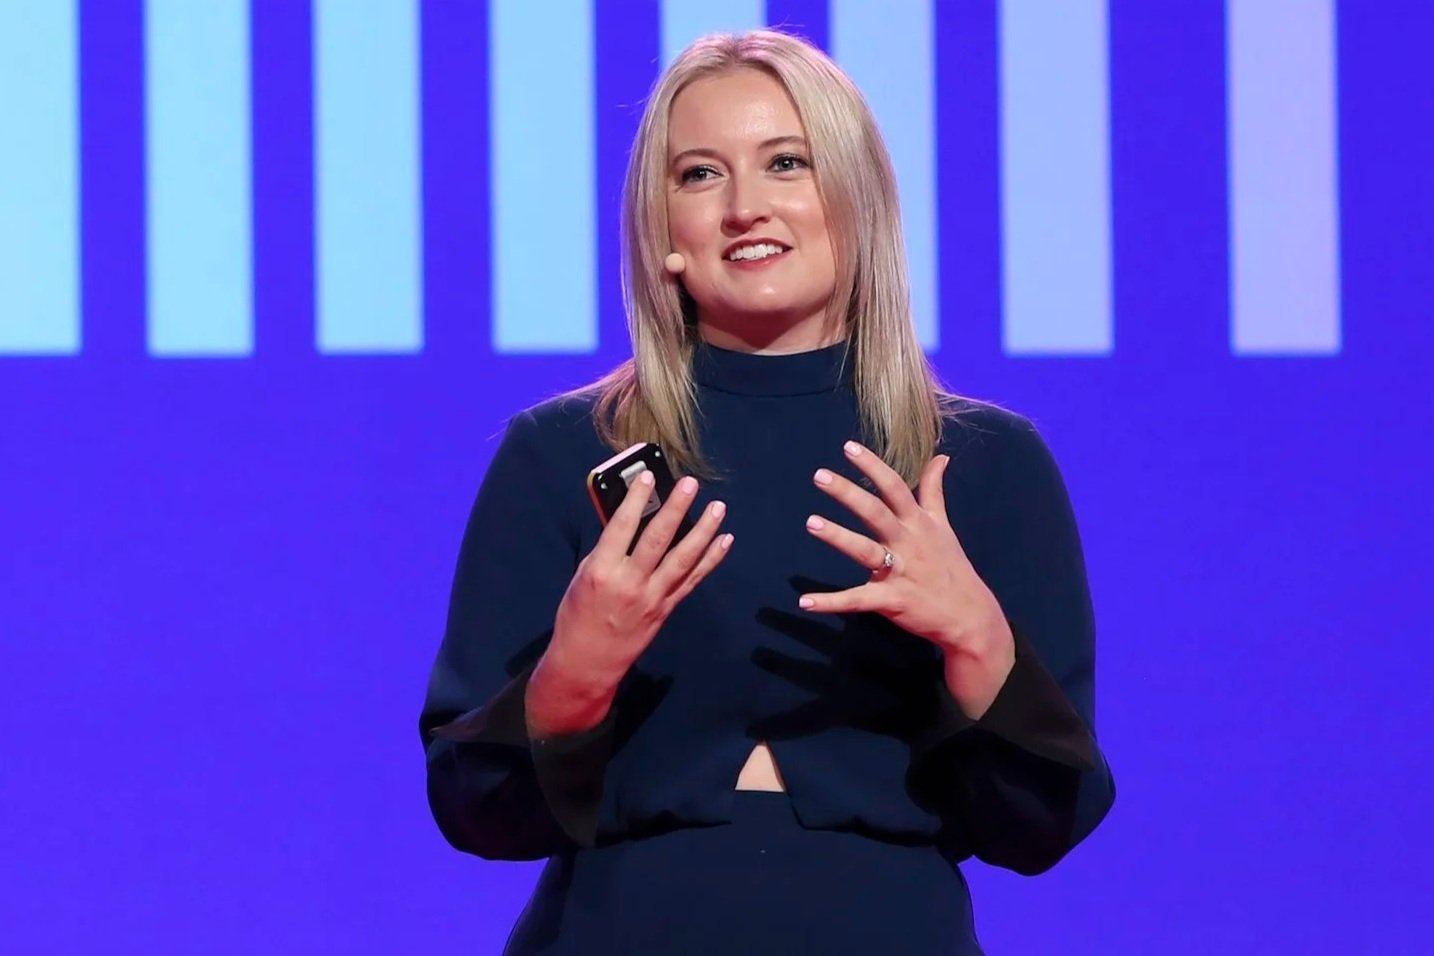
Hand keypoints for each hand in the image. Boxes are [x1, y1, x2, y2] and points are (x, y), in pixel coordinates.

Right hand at [550, 470, 732, 683]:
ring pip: (683, 559)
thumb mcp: (582, 577)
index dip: (636, 499)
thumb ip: (607, 550)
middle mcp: (631, 583)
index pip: (622, 526)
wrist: (587, 662)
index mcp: (602, 571)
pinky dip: (710, 559)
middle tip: (692, 484)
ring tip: (718, 508)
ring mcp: (652, 597)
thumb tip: (628, 521)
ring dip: (704, 531)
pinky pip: (692, 580)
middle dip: (676, 509)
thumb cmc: (577, 616)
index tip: (648, 477)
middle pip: (658, 539)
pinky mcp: (666, 609)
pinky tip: (724, 541)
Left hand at [799, 441, 1013, 702]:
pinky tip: (805, 602)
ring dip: (838, 537)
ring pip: (866, 551)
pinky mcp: (892, 600)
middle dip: (849, 493)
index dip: (873, 466)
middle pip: (876, 513)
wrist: (970, 616)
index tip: (848, 447)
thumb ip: (934, 491)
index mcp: (918, 523)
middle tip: (820, 475)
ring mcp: (899, 572)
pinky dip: (832, 602)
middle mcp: (908, 543)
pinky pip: (858, 600)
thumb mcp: (944, 525)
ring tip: (811, 522)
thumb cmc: (951, 566)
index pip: (895, 487)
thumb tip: (941, 457)